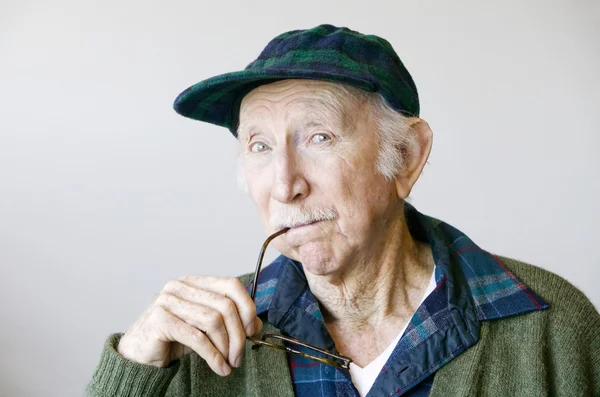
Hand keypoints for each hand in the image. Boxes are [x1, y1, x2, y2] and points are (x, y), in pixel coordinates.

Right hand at [117, 276, 262, 375]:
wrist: (138, 354)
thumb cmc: (172, 338)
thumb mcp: (205, 328)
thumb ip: (229, 321)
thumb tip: (257, 324)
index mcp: (194, 282)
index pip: (231, 285)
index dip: (247, 307)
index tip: (252, 330)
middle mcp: (181, 286)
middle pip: (225, 306)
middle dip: (238, 334)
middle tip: (239, 356)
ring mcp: (168, 300)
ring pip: (213, 321)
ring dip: (226, 347)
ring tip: (229, 363)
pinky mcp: (160, 319)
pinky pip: (197, 337)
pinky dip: (213, 355)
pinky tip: (219, 367)